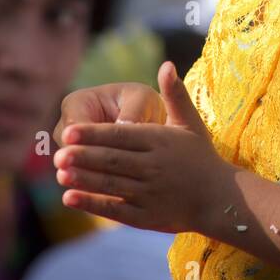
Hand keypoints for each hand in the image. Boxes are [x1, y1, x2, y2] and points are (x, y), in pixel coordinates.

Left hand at [55, 60, 231, 233]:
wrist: (221, 198)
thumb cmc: (201, 156)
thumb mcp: (190, 123)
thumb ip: (175, 93)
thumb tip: (167, 64)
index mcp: (160, 141)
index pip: (121, 135)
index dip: (94, 133)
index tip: (70, 130)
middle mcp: (154, 167)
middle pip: (113, 160)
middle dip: (84, 157)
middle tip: (57, 154)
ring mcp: (150, 193)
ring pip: (111, 184)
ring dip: (84, 180)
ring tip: (59, 173)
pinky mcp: (146, 216)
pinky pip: (115, 209)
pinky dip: (92, 204)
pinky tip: (69, 198)